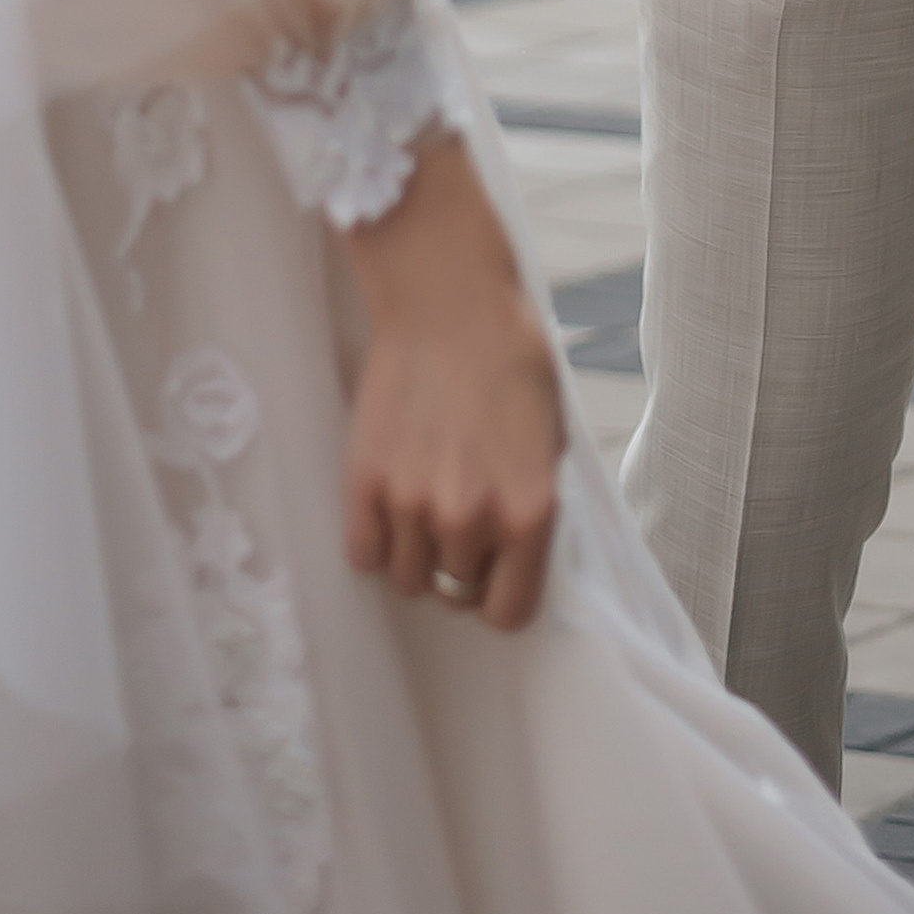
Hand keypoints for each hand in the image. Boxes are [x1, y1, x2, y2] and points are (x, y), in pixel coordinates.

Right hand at [340, 138, 563, 630]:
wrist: (448, 299)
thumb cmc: (509, 359)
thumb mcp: (550, 439)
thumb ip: (532, 505)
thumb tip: (512, 553)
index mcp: (531, 512)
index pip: (508, 613)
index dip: (499, 594)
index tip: (492, 572)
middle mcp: (473, 519)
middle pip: (454, 593)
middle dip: (459, 562)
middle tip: (456, 513)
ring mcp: (413, 504)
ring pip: (407, 579)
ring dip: (415, 553)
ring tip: (421, 502)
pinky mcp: (365, 483)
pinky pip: (363, 554)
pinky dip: (374, 539)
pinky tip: (387, 503)